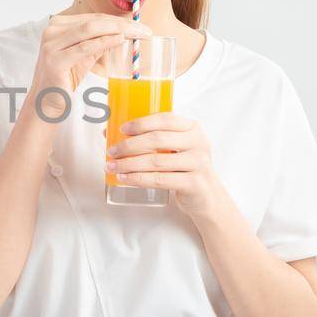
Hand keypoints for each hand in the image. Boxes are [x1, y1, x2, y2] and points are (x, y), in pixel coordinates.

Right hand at [29, 12, 153, 102]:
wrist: (45, 102)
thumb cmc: (65, 78)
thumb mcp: (84, 56)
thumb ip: (99, 42)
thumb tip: (125, 32)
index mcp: (58, 25)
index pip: (94, 17)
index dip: (119, 20)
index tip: (140, 26)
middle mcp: (52, 30)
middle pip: (94, 21)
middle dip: (123, 24)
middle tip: (145, 30)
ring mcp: (52, 45)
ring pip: (91, 29)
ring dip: (119, 30)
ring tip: (138, 34)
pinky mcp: (55, 61)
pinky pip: (85, 47)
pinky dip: (104, 42)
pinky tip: (120, 39)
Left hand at [105, 111, 220, 217]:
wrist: (208, 197)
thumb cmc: (185, 169)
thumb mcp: (174, 149)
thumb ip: (149, 139)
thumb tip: (109, 132)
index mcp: (192, 128)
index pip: (165, 119)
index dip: (141, 123)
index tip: (122, 129)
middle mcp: (198, 143)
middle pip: (157, 139)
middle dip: (129, 145)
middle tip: (112, 151)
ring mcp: (198, 163)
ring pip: (156, 161)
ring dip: (129, 164)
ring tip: (112, 166)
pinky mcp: (194, 183)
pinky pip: (160, 180)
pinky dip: (138, 179)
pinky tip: (124, 179)